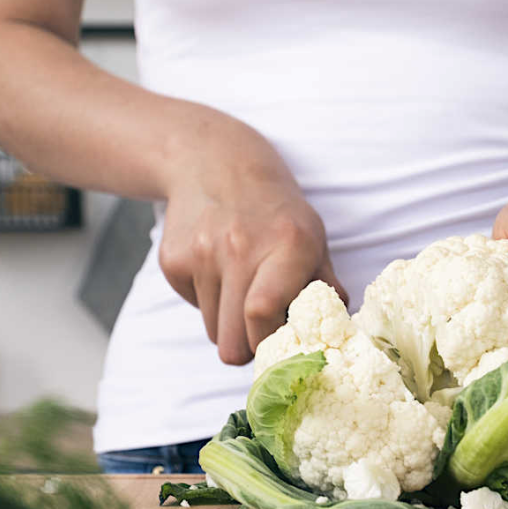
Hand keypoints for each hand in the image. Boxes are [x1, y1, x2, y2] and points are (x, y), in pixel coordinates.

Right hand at [158, 119, 344, 364]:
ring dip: (229, 322)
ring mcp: (201, 254)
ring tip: (240, 287)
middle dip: (249, 346)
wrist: (214, 162)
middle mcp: (240, 248)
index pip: (262, 314)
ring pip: (213, 331)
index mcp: (287, 246)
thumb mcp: (312, 237)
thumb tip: (336, 332)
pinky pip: (193, 307)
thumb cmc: (274, 211)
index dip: (271, 342)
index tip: (282, 342)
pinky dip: (207, 299)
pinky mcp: (172, 261)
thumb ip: (325, 286)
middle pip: (231, 344)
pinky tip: (217, 268)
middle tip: (262, 327)